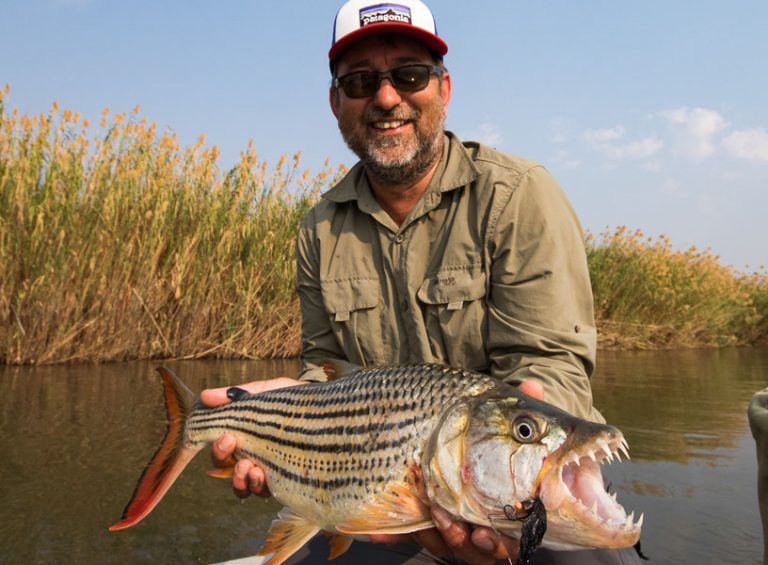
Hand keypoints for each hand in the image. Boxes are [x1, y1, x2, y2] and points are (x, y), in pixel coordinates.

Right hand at [200, 377, 302, 497]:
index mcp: (245, 438)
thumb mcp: (264, 392)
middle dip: (223, 459)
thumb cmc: (293, 400)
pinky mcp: (287, 481)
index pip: (221, 452)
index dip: (216, 449)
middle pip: (227, 471)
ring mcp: (270, 471)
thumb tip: (204, 396)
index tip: (224, 436)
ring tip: (249, 466)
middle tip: (231, 444)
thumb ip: (236, 396)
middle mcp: (254, 457)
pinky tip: (263, 474)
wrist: (326, 408)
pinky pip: (266, 492)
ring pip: (244, 487)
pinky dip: (260, 486)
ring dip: (241, 479)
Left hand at [369, 379, 544, 563]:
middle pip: (473, 549)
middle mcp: (475, 521)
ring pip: (441, 542)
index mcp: (503, 510)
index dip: (496, 543)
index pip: (505, 539)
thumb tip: (534, 385)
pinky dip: (391, 533)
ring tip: (431, 511)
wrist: (450, 428)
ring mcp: (444, 520)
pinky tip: (378, 531)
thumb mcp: (503, 419)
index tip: (483, 533)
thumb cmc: (489, 433)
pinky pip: (403, 532)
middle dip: (463, 541)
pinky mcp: (416, 514)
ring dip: (436, 533)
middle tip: (458, 528)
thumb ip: (524, 408)